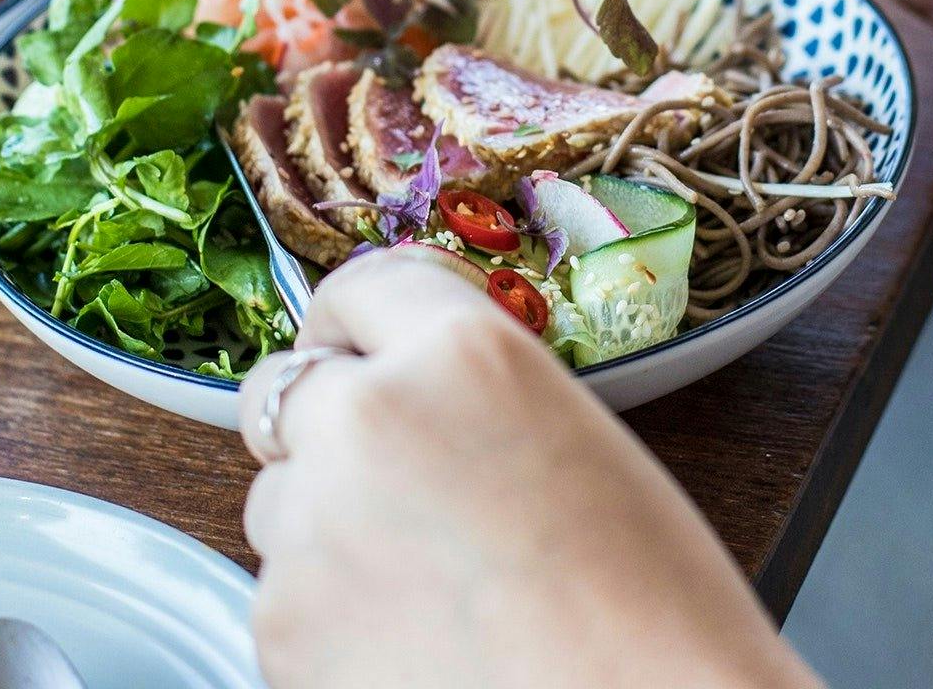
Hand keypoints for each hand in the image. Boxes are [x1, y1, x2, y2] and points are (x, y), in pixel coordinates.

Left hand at [239, 253, 822, 688]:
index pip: (364, 287)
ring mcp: (312, 524)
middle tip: (387, 479)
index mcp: (464, 354)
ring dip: (325, 527)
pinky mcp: (280, 625)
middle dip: (322, 426)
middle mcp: (370, 418)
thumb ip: (476, 397)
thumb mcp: (581, 443)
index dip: (358, 325)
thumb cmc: (653, 613)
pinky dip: (326, 616)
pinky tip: (412, 646)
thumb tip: (418, 401)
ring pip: (279, 502)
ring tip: (428, 589)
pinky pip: (281, 595)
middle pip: (288, 391)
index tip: (355, 345)